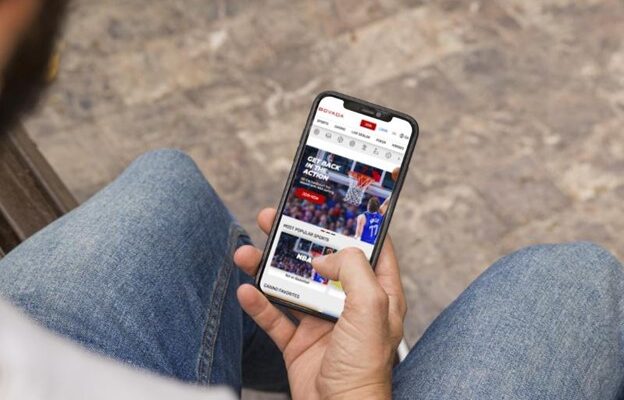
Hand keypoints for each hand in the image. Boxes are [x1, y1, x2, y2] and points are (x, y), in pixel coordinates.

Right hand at [234, 208, 406, 399]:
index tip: (338, 203)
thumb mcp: (370, 307)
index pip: (372, 250)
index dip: (356, 225)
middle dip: (299, 238)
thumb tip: (325, 257)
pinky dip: (259, 303)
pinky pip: (275, 316)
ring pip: (293, 285)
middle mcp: (350, 305)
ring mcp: (322, 323)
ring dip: (269, 267)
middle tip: (277, 217)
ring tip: (248, 250)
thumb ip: (353, 269)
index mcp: (378, 295)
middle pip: (323, 262)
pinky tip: (246, 290)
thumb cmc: (364, 368)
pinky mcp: (299, 342)